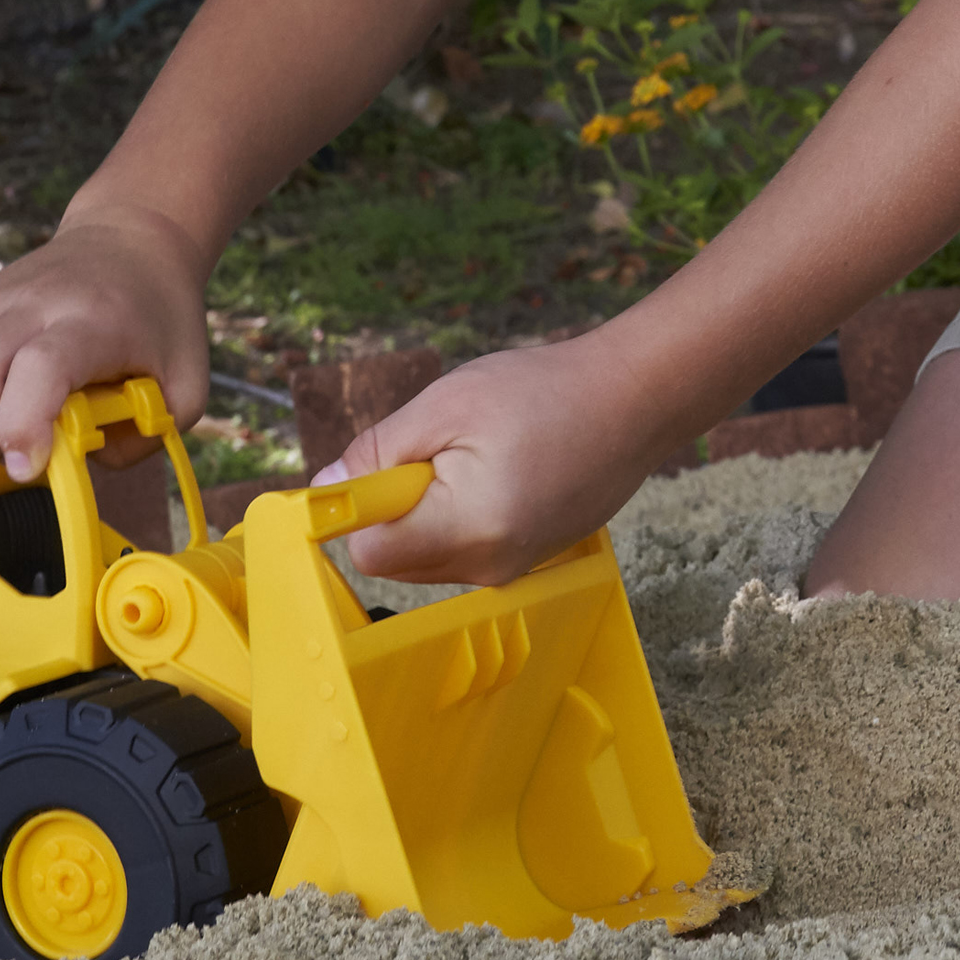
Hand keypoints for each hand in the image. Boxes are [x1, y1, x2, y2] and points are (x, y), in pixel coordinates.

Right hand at [0, 206, 209, 480]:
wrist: (128, 240)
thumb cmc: (158, 319)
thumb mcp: (184, 383)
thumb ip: (141, 439)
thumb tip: (77, 469)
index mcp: (92, 320)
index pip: (40, 367)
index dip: (25, 424)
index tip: (30, 464)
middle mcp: (30, 306)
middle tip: (20, 455)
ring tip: (6, 433)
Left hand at [320, 333, 670, 587]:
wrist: (635, 397)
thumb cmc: (545, 391)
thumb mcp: (446, 403)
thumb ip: (378, 451)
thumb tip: (324, 487)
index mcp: (469, 529)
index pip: (370, 552)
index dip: (357, 508)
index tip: (374, 468)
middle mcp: (492, 566)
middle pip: (397, 559)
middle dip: (398, 505)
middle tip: (442, 447)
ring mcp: (515, 568)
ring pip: (430, 554)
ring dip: (430, 508)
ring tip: (480, 453)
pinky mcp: (529, 560)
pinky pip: (466, 548)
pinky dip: (464, 512)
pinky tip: (503, 467)